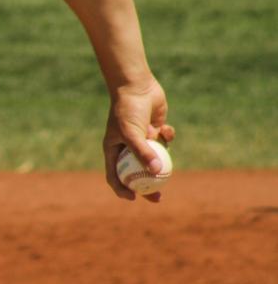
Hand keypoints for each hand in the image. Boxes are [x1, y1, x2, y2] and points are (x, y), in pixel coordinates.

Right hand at [103, 78, 173, 201]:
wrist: (136, 86)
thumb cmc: (127, 110)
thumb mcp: (132, 133)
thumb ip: (143, 152)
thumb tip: (156, 173)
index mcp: (114, 150)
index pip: (115, 175)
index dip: (123, 189)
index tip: (134, 198)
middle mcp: (127, 146)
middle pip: (137, 173)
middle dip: (148, 186)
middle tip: (158, 197)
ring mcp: (143, 138)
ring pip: (154, 157)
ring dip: (160, 157)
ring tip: (168, 165)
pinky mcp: (156, 129)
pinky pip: (164, 140)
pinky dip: (167, 137)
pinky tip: (166, 129)